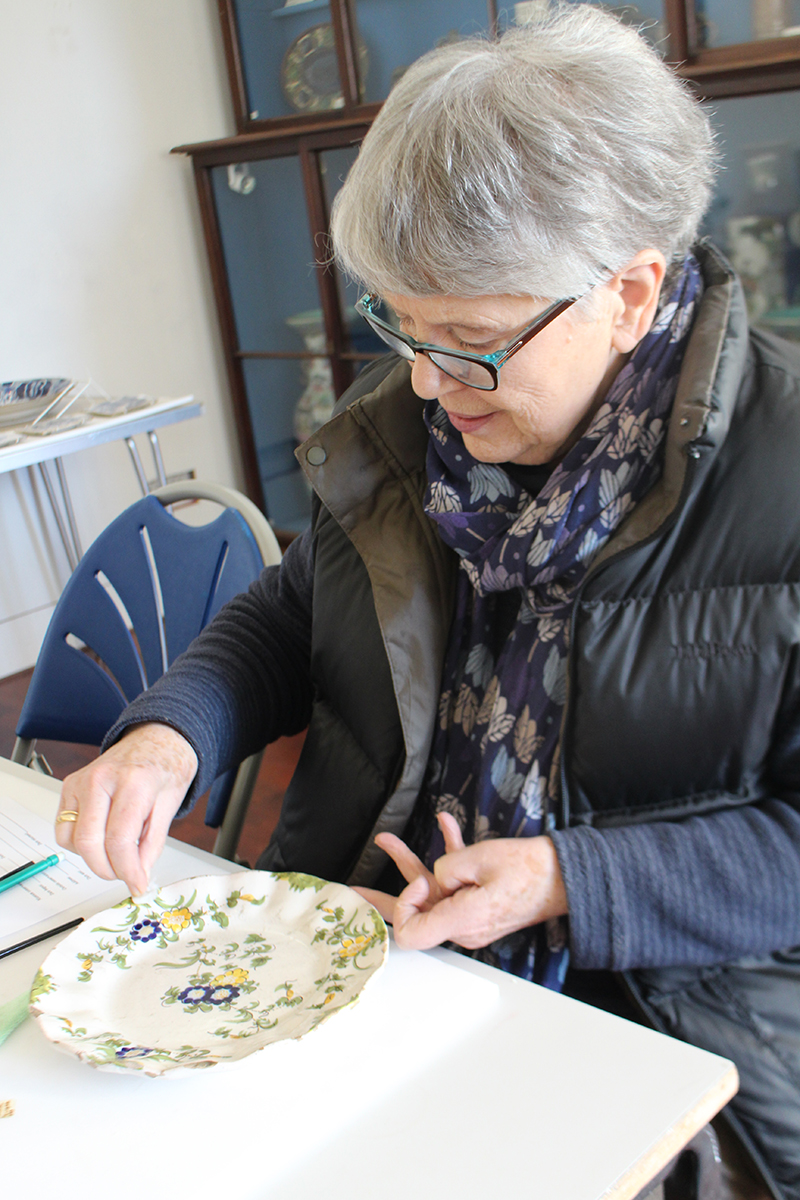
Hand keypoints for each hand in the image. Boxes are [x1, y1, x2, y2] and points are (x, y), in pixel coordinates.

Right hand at [55, 723, 197, 895]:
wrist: (156, 738)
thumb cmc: (166, 767)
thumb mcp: (171, 804)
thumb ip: (153, 843)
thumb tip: (138, 875)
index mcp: (133, 782)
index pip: (119, 840)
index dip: (128, 871)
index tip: (137, 885)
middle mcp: (101, 779)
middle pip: (88, 843)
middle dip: (107, 869)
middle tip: (125, 875)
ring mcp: (81, 781)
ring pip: (71, 839)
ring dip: (92, 858)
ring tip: (115, 853)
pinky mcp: (69, 786)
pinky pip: (63, 828)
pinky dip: (79, 843)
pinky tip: (100, 838)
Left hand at [355, 812, 567, 950]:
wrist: (565, 875)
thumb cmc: (527, 869)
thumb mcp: (480, 861)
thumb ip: (446, 869)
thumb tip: (436, 877)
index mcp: (461, 922)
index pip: (411, 932)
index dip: (406, 903)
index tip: (423, 880)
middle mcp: (462, 925)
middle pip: (412, 915)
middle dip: (382, 896)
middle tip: (352, 891)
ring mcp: (470, 916)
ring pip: (431, 893)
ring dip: (412, 864)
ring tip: (386, 839)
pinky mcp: (479, 902)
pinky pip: (455, 882)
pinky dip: (449, 857)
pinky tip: (445, 824)